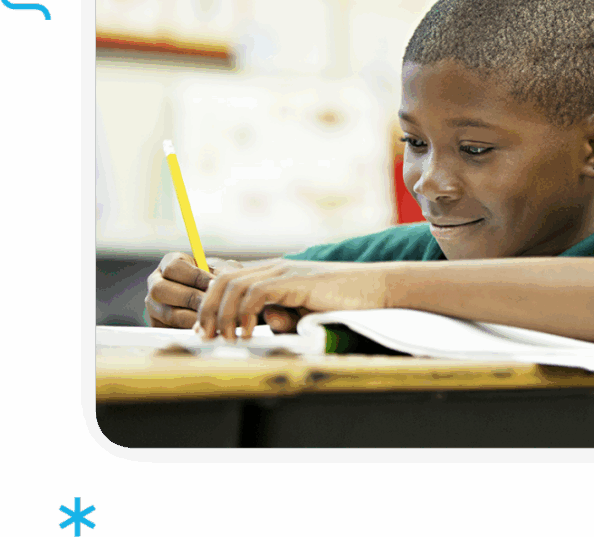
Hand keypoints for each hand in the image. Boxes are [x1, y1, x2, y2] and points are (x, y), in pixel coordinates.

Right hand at [146, 253, 245, 328]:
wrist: (216, 303)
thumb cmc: (218, 283)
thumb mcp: (220, 272)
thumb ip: (220, 272)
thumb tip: (219, 279)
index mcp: (169, 264)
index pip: (173, 267)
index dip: (195, 276)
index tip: (214, 283)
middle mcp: (156, 283)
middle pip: (160, 289)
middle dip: (190, 298)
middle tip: (212, 304)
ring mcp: (153, 305)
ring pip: (166, 313)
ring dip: (192, 317)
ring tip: (213, 319)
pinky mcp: (156, 325)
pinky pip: (169, 330)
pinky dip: (189, 330)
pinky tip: (207, 329)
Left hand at [194, 261, 388, 341]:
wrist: (376, 288)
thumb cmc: (345, 302)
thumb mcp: (305, 313)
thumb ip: (282, 316)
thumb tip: (260, 320)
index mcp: (274, 274)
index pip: (228, 278)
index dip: (209, 302)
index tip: (204, 329)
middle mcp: (274, 268)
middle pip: (223, 280)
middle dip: (207, 309)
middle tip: (205, 337)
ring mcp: (285, 272)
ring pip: (234, 285)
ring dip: (222, 314)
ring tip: (225, 339)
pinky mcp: (296, 281)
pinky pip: (258, 293)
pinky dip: (247, 314)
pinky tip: (250, 333)